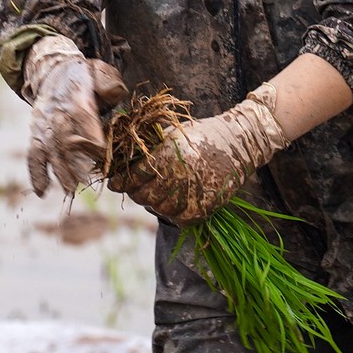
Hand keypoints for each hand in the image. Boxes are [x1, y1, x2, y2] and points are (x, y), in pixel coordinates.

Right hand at [23, 35, 127, 196]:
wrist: (52, 72)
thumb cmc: (84, 77)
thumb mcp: (100, 71)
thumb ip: (109, 83)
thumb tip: (114, 94)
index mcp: (75, 94)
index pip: (82, 114)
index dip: (90, 132)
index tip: (102, 151)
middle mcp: (57, 111)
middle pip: (64, 137)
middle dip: (74, 159)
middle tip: (86, 179)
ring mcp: (44, 125)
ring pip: (49, 150)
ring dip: (59, 170)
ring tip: (70, 189)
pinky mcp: (36, 135)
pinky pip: (33, 154)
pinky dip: (36, 173)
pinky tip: (42, 192)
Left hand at [108, 84, 284, 223]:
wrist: (238, 143)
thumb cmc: (202, 134)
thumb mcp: (173, 134)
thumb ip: (149, 149)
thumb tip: (122, 160)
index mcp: (169, 156)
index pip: (134, 176)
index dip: (120, 181)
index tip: (114, 183)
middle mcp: (179, 177)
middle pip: (143, 196)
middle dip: (136, 191)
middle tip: (135, 187)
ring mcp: (193, 195)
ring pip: (158, 209)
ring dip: (153, 202)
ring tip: (157, 191)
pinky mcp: (204, 207)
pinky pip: (177, 217)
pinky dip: (171, 211)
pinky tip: (171, 200)